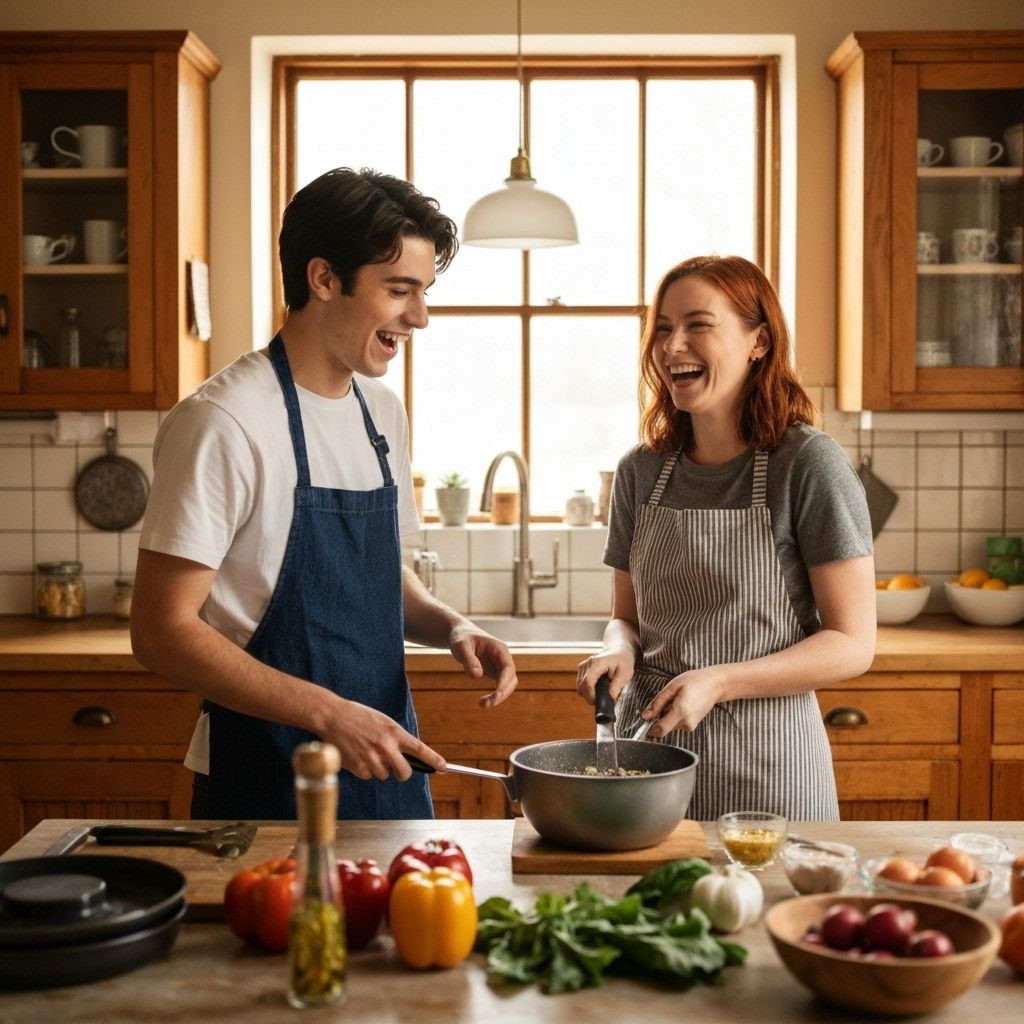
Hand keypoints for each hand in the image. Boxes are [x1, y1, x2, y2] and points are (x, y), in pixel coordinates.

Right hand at [325, 697, 445, 780]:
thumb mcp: (383, 721)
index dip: (433, 759)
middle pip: (404, 772)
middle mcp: (386, 747)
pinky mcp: (358, 767)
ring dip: (378, 768)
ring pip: (384, 775)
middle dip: (402, 772)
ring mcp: (372, 758)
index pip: (419, 748)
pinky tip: (357, 754)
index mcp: (394, 732)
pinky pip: (368, 776)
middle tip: (397, 767)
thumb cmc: (359, 717)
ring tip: (367, 750)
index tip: (443, 767)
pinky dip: (364, 769)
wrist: (333, 716)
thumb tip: (406, 755)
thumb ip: (395, 738)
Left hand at [448, 625, 517, 707]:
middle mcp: (504, 659)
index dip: (504, 683)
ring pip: (507, 685)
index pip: (508, 669)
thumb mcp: (461, 646)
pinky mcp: (494, 672)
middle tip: (485, 704)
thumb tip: (477, 676)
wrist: (461, 634)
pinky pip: (499, 686)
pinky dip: (494, 696)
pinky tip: (483, 702)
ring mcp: (500, 666)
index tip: (496, 695)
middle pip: (511, 679)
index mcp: (500, 649)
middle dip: (502, 694)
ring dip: (498, 697)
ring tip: (482, 705)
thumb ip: (469, 659)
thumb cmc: (462, 638)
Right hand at [576, 648, 634, 703]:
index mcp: (597, 663)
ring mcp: (583, 666)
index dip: (590, 695)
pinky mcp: (582, 669)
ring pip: (579, 686)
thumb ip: (617, 685)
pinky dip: (586, 689)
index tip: (598, 702)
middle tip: (602, 700)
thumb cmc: (623, 660)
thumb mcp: (625, 673)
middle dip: (590, 697)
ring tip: (600, 694)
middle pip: (581, 686)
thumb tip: (611, 697)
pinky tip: (596, 688)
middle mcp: (587, 664)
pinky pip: (580, 684)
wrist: (619, 650)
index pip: (588, 682)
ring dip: (588, 693)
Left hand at [639, 666, 722, 736]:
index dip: (649, 730)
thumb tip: (645, 716)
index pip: (661, 729)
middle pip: (664, 726)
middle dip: (658, 717)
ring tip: (676, 700)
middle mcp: (687, 722)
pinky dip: (674, 716)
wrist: (715, 685)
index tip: (642, 728)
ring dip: (667, 715)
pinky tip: (681, 704)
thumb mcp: (672, 687)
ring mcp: (691, 725)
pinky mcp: (693, 725)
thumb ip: (657, 703)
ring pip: (670, 725)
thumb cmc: (695, 681)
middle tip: (663, 701)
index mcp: (681, 711)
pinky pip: (676, 723)